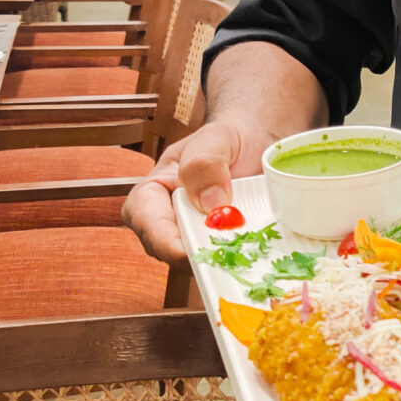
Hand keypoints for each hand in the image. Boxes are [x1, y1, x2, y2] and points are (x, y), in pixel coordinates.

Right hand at [123, 117, 277, 264]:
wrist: (257, 142)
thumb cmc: (228, 137)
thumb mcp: (215, 139)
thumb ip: (204, 164)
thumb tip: (209, 204)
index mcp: (154, 190)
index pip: (143, 218)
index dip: (161, 239)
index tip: (187, 251)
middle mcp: (168, 218)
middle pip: (166, 248)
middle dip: (193, 257)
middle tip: (225, 258)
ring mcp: (193, 235)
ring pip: (195, 260)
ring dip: (217, 262)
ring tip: (245, 256)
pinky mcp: (218, 246)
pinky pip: (221, 261)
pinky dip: (236, 261)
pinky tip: (256, 256)